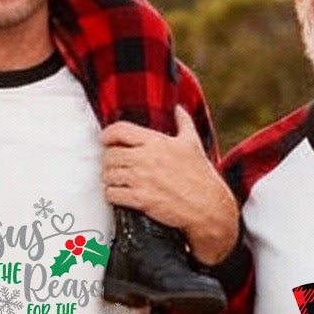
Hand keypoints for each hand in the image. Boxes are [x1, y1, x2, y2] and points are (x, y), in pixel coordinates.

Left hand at [101, 114, 239, 265]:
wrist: (208, 205)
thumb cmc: (200, 174)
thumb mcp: (193, 143)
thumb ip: (184, 123)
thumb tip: (179, 109)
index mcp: (155, 141)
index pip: (120, 130)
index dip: (107, 134)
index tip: (105, 140)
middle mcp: (145, 158)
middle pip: (110, 155)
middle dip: (109, 160)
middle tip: (113, 165)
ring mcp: (142, 179)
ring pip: (109, 175)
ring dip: (109, 178)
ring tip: (116, 180)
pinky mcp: (141, 199)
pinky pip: (113, 194)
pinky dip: (113, 194)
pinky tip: (120, 194)